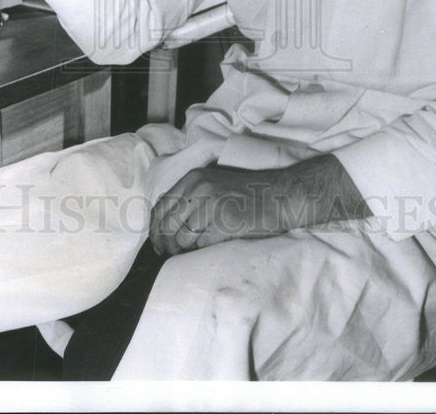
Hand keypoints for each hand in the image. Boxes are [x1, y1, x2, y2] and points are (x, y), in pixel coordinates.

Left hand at [148, 155, 365, 256]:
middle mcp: (198, 188)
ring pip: (179, 238)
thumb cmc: (247, 195)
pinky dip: (198, 252)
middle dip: (164, 245)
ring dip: (182, 252)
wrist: (279, 196)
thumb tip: (165, 227)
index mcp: (193, 178)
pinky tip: (206, 252)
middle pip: (165, 225)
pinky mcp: (223, 221)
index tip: (159, 245)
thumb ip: (190, 199)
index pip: (159, 207)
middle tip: (170, 256)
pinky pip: (198, 245)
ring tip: (190, 255)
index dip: (155, 230)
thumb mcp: (213, 186)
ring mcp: (210, 204)